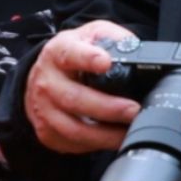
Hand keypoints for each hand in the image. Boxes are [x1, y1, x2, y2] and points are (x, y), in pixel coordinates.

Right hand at [27, 20, 140, 155]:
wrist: (42, 76)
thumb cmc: (74, 55)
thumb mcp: (92, 35)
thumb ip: (114, 38)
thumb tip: (139, 51)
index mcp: (59, 52)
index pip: (70, 54)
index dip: (87, 58)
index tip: (106, 62)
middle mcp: (47, 81)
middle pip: (74, 98)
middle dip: (108, 108)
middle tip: (134, 110)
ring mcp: (44, 110)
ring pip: (74, 128)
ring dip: (105, 134)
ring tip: (129, 132)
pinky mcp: (47, 132)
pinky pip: (73, 144)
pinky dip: (97, 145)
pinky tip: (113, 140)